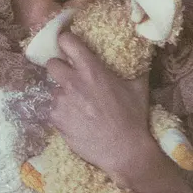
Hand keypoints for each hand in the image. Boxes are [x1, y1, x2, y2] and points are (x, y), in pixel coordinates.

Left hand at [47, 37, 192, 192]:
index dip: (66, 41)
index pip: (66, 41)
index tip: (68, 45)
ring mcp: (61, 101)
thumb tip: (140, 54)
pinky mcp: (55, 119)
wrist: (124, 151)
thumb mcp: (138, 87)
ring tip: (79, 106)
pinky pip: (53, 109)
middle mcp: (72, 82)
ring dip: (63, 94)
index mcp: (91, 69)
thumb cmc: (133, 118)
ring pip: (53, 89)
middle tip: (71, 78)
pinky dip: (62, 113)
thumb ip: (134, 67)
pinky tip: (77, 121)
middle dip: (59, 68)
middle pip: (51, 64)